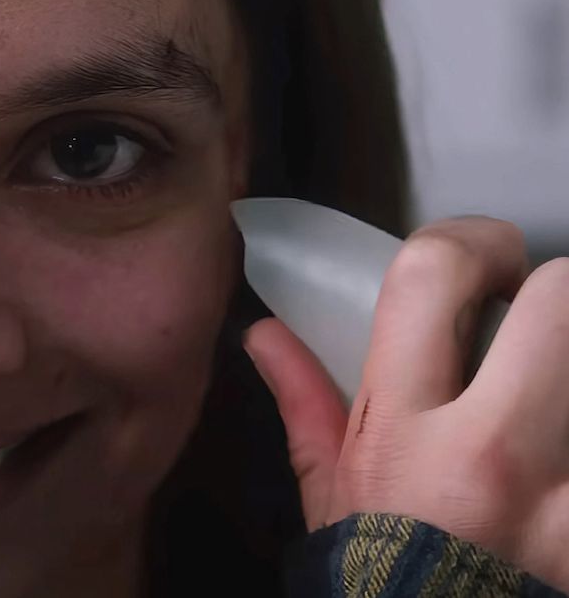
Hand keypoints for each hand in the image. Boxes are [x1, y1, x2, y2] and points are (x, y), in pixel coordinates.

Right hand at [245, 216, 568, 589]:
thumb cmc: (379, 582)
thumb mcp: (332, 498)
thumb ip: (307, 405)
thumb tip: (265, 334)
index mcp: (407, 430)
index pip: (434, 276)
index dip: (470, 240)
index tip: (486, 260)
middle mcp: (498, 450)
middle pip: (566, 297)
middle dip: (558, 297)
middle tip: (540, 325)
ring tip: (548, 394)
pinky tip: (559, 465)